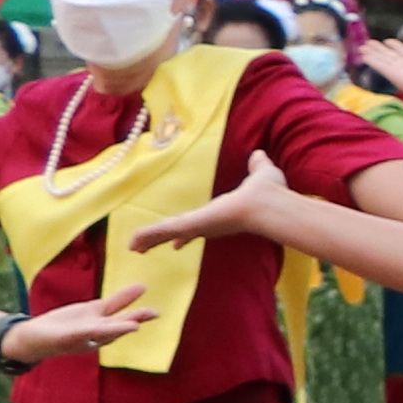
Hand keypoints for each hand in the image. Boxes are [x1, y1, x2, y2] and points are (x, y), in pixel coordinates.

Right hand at [1, 291, 153, 363]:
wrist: (36, 338)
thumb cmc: (45, 341)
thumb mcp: (60, 337)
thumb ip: (75, 334)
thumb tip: (88, 333)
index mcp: (87, 341)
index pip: (105, 334)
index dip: (118, 330)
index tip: (134, 327)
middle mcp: (97, 333)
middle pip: (118, 324)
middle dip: (135, 318)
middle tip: (153, 313)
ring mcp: (97, 322)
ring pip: (118, 313)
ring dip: (135, 307)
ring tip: (153, 302)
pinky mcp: (93, 312)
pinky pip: (111, 303)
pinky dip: (125, 296)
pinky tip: (139, 288)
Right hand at [125, 175, 292, 253]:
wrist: (268, 204)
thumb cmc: (269, 193)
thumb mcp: (261, 174)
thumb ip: (258, 166)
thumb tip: (259, 154)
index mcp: (220, 215)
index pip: (197, 227)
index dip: (186, 234)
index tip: (178, 243)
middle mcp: (208, 224)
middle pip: (178, 233)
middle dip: (161, 239)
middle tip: (145, 248)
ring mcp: (198, 226)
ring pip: (168, 233)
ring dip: (150, 238)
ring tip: (133, 247)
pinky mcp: (191, 226)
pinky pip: (164, 230)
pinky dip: (147, 234)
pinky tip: (133, 242)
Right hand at [363, 26, 402, 113]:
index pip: (402, 51)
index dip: (394, 46)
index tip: (387, 41)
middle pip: (389, 55)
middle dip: (379, 49)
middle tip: (368, 42)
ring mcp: (398, 71)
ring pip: (382, 59)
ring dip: (372, 53)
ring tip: (362, 47)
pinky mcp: (394, 75)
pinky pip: (381, 66)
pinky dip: (372, 60)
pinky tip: (364, 56)